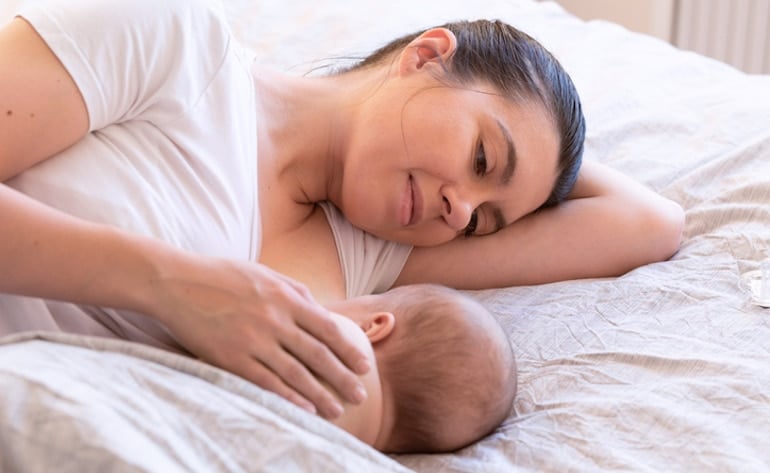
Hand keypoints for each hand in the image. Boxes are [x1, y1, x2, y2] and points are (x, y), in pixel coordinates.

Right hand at [148, 257, 369, 418]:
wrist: (177, 282)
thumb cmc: (222, 276)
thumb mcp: (265, 273)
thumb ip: (295, 291)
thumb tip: (321, 310)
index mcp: (285, 297)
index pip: (327, 329)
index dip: (348, 350)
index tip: (364, 365)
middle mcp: (275, 320)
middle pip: (317, 354)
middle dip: (343, 377)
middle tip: (359, 395)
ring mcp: (253, 340)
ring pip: (295, 373)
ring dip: (319, 394)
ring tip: (336, 410)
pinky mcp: (232, 358)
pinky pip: (266, 382)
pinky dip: (287, 398)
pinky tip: (303, 410)